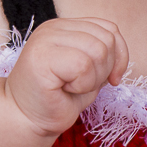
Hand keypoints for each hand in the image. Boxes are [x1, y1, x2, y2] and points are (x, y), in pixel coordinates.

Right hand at [4, 18, 129, 137]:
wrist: (25, 120)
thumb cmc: (58, 99)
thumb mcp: (89, 71)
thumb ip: (103, 53)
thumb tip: (120, 52)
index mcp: (65, 26)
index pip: (109, 28)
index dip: (119, 56)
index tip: (111, 79)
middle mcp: (54, 27)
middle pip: (106, 39)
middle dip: (105, 69)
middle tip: (83, 85)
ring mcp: (45, 39)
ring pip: (97, 50)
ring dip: (92, 78)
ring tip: (72, 87)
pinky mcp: (40, 57)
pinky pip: (82, 65)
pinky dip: (82, 84)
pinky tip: (64, 89)